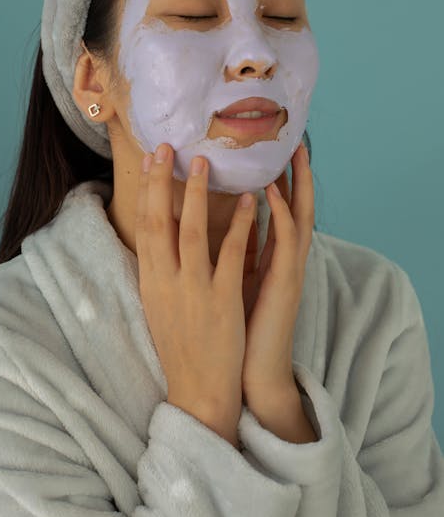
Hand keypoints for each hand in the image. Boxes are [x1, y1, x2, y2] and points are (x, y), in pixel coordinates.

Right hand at [135, 143, 254, 446]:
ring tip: (207, 162)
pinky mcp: (223, 300)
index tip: (149, 160)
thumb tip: (158, 236)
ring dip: (198, 193)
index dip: (146, 190)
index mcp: (150, 282)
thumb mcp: (159, 306)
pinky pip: (233, 254)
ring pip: (192, 231)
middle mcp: (166, 282)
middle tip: (169, 146)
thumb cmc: (181, 347)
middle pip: (160, 221)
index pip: (143, 227)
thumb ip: (159, 271)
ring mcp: (194, 290)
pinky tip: (250, 201)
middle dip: (164, 181)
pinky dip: (241, 225)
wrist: (198, 391)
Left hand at [241, 142, 313, 402]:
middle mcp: (281, 260)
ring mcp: (287, 271)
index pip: (275, 211)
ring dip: (296, 184)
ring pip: (299, 218)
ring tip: (292, 154)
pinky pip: (287, 243)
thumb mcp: (230, 284)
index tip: (270, 151)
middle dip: (296, 174)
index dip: (278, 179)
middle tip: (294, 141)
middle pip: (295, 207)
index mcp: (267, 259)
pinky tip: (274, 193)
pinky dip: (283, 214)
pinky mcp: (285, 284)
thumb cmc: (236, 330)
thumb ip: (232, 255)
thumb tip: (217, 228)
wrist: (248, 376)